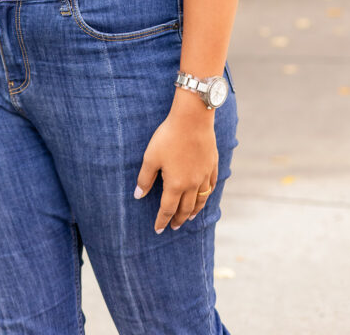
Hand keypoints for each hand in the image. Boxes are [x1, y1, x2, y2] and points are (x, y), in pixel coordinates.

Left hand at [135, 95, 217, 232]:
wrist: (192, 119)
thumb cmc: (169, 136)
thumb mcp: (151, 157)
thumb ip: (145, 178)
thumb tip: (138, 195)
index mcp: (175, 184)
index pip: (168, 209)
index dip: (162, 220)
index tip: (158, 229)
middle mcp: (192, 184)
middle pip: (185, 208)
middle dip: (178, 219)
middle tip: (174, 227)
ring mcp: (204, 175)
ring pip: (200, 200)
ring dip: (194, 211)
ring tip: (189, 218)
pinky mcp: (212, 165)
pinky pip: (210, 186)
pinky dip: (206, 195)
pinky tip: (204, 195)